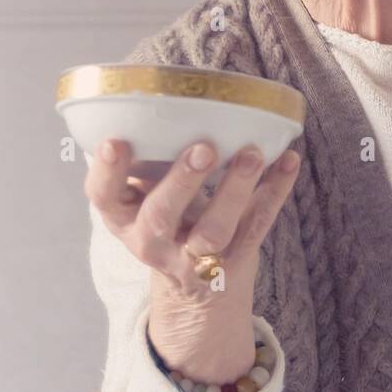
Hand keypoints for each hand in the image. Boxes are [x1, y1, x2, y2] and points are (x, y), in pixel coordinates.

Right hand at [84, 139, 299, 382]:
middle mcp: (152, 242)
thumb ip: (150, 162)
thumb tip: (168, 104)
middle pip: (160, 217)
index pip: (102, 197)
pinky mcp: (234, 257)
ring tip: (251, 154)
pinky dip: (275, 190)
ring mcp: (194, 257)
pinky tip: (288, 160)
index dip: (107, 172)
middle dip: (181, 182)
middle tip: (203, 149)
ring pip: (214, 230)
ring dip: (234, 190)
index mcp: (123, 218)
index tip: (116, 141)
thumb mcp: (145, 196)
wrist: (196, 286)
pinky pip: (256, 224)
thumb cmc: (167, 217)